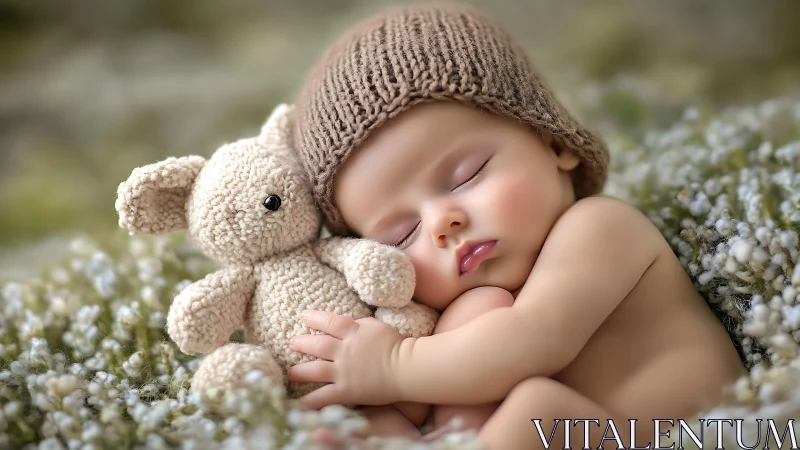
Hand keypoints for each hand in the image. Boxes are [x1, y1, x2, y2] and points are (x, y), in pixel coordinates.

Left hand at [288, 310, 405, 408]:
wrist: (406, 368)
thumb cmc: (396, 345)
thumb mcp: (377, 326)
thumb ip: (360, 325)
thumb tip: (348, 324)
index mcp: (352, 332)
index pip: (329, 322)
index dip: (314, 318)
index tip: (304, 316)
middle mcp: (343, 350)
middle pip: (317, 344)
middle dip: (301, 343)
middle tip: (291, 343)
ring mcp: (343, 371)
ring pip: (314, 370)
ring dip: (299, 371)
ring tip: (291, 372)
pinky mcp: (346, 390)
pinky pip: (323, 396)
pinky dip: (310, 401)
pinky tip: (298, 404)